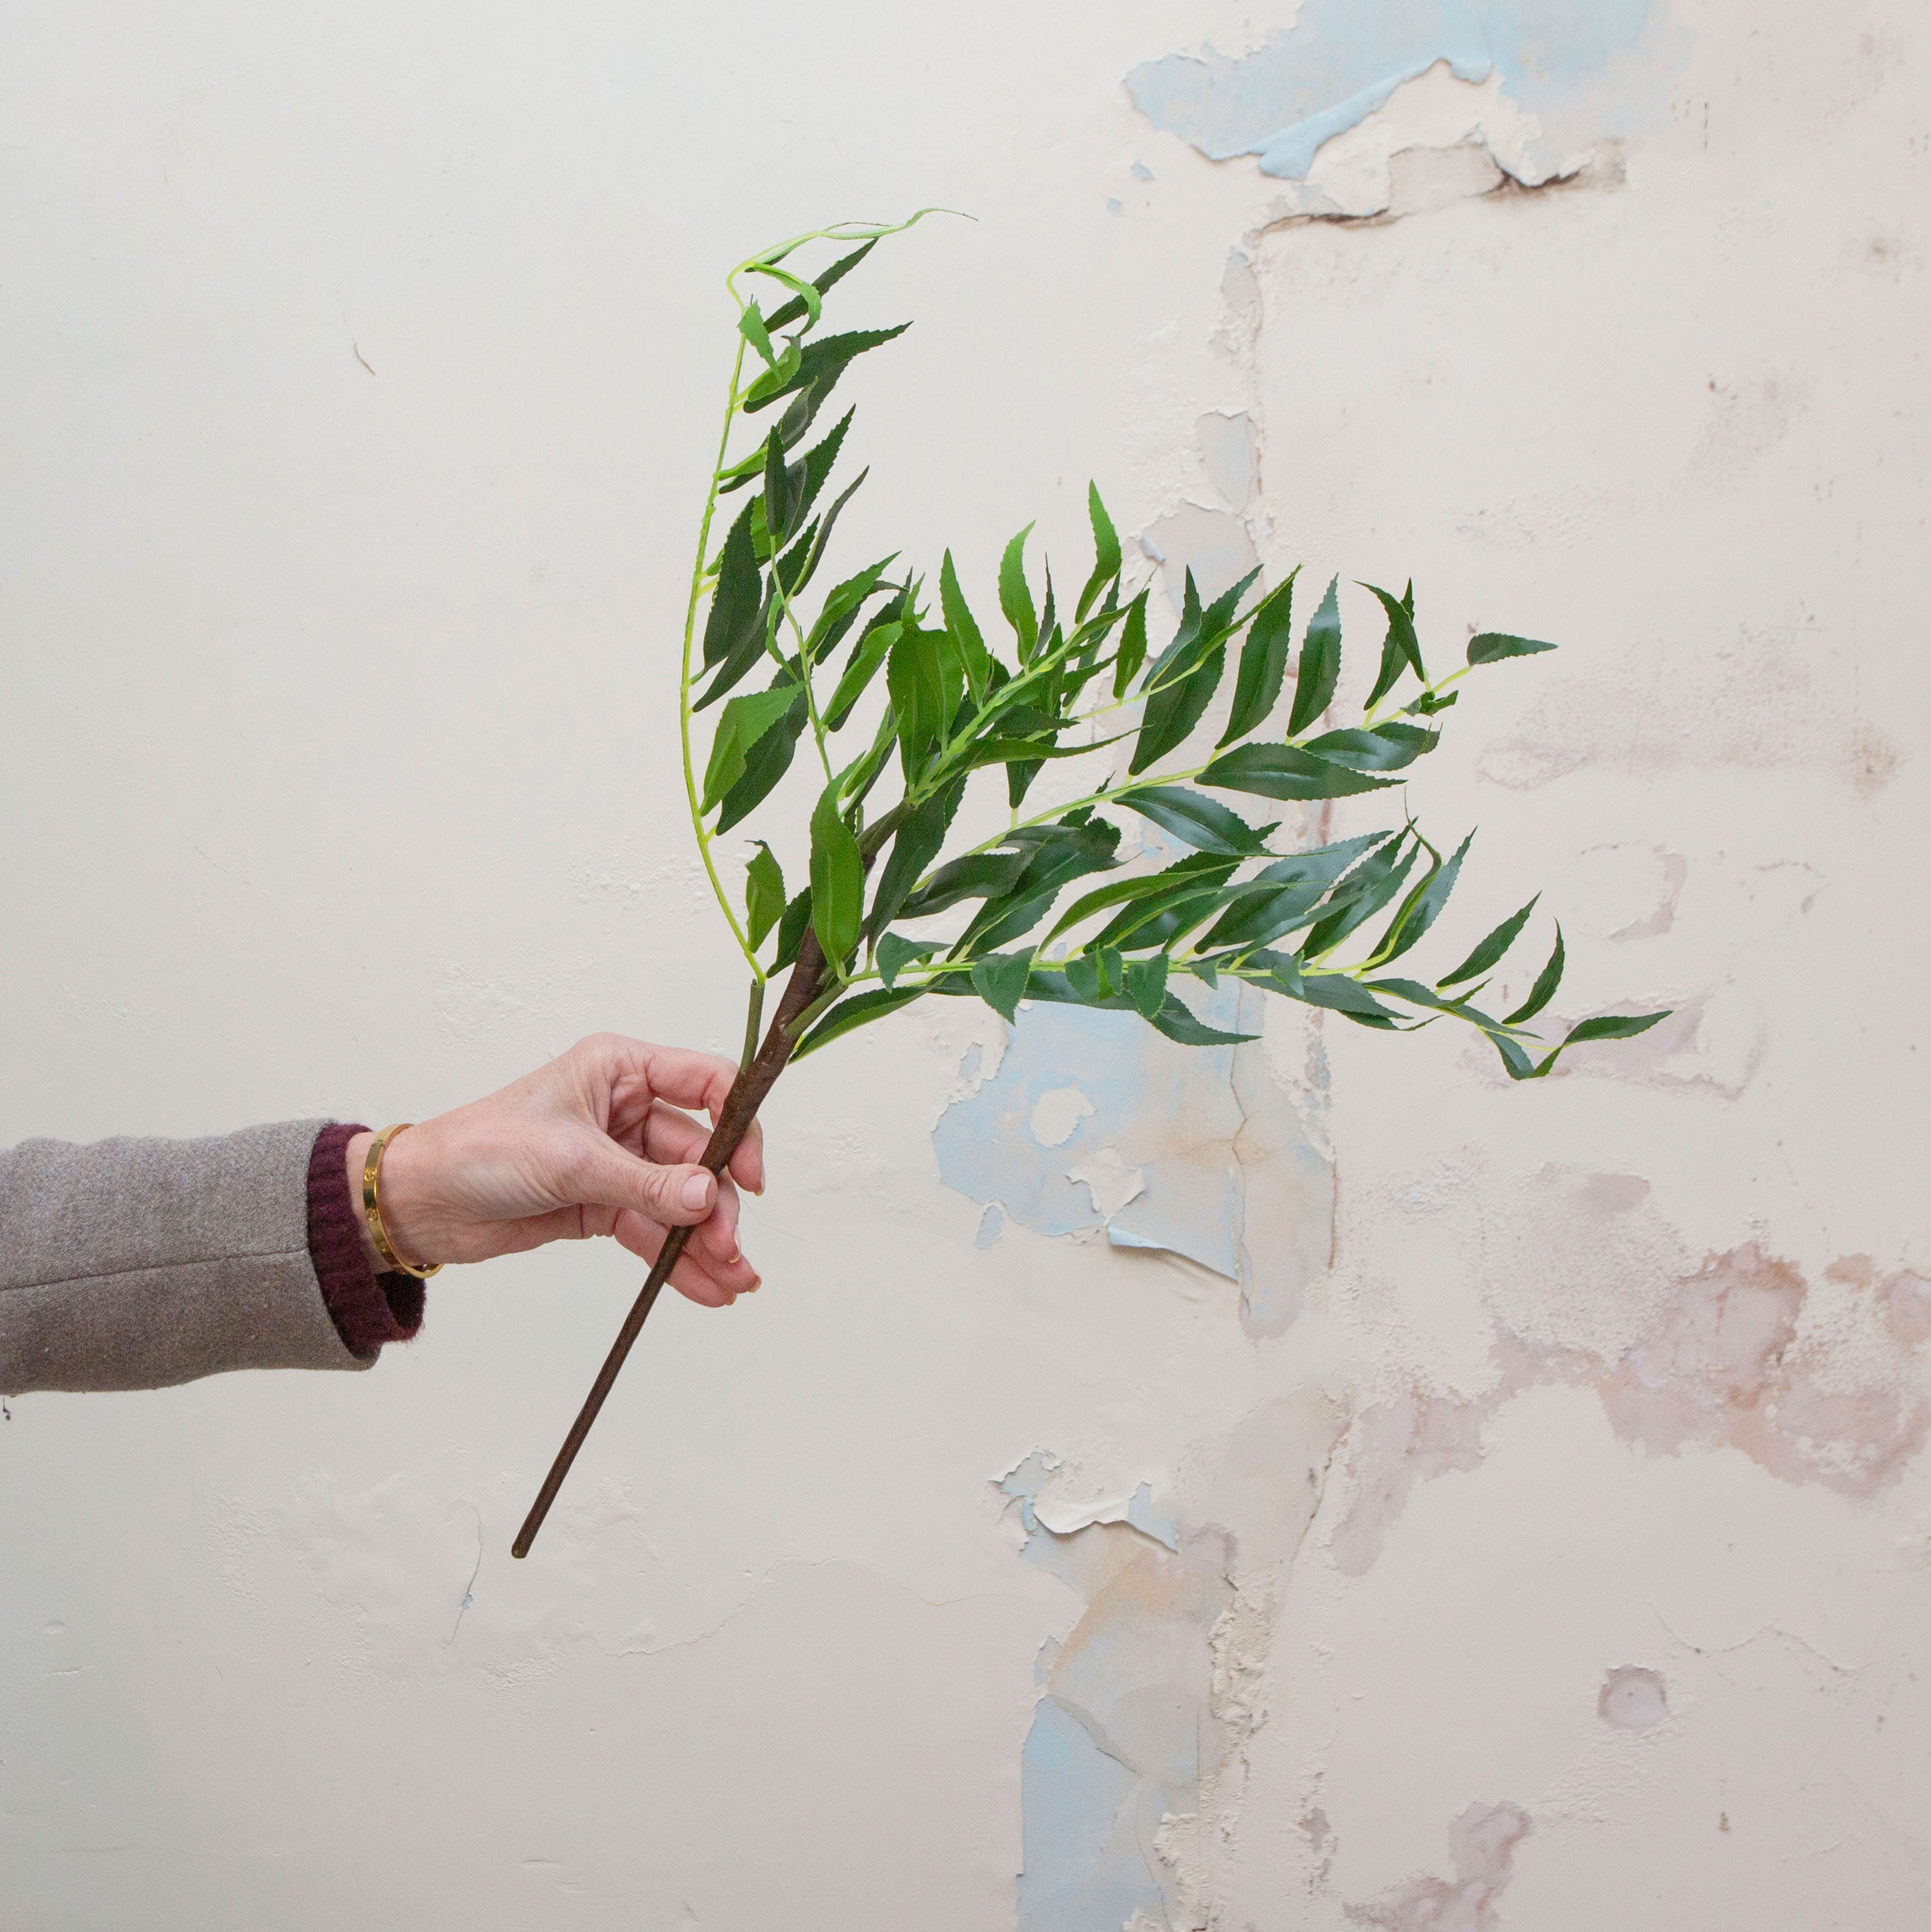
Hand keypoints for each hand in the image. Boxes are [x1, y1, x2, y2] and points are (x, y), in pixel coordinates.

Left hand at [344, 1034, 763, 1306]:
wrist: (422, 1202)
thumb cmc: (481, 1149)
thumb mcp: (570, 1161)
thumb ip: (645, 1183)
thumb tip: (709, 1197)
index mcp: (620, 1070)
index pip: (706, 1083)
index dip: (738, 1125)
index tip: (749, 1175)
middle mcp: (627, 1109)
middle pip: (700, 1154)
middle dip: (718, 1204)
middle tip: (729, 1248)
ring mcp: (618, 1160)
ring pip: (681, 1200)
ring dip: (706, 1240)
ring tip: (732, 1282)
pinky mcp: (603, 1204)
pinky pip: (654, 1230)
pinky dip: (678, 1260)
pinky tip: (706, 1288)